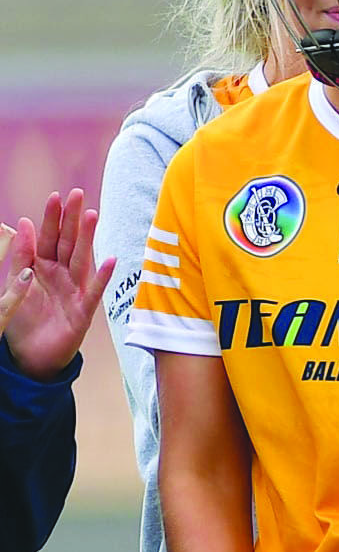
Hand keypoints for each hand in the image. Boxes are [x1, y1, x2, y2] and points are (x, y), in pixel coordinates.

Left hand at [1, 190, 115, 379]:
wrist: (30, 357)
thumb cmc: (25, 321)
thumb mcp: (15, 284)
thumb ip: (20, 255)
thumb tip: (23, 222)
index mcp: (44, 268)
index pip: (49, 238)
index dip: (52, 218)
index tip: (56, 196)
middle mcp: (62, 275)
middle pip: (68, 243)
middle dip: (72, 219)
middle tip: (78, 195)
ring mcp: (74, 291)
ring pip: (81, 260)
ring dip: (88, 238)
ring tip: (93, 216)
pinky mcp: (82, 311)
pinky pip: (93, 291)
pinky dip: (102, 276)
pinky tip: (110, 260)